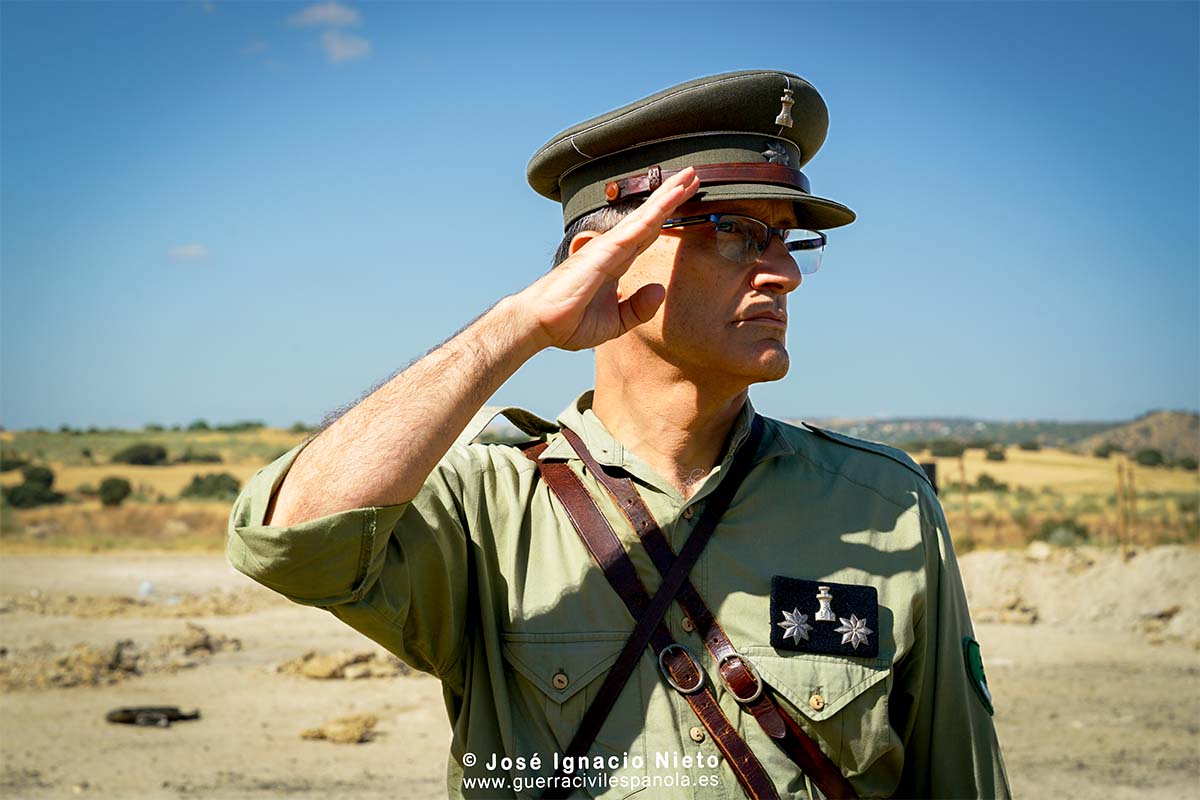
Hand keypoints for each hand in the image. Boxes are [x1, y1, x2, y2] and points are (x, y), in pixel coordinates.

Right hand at [516, 167, 700, 351]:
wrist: (541, 323)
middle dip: (671, 197)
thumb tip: (660, 290)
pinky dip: (656, 210)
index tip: (684, 201)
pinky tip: (672, 196)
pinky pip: (637, 227)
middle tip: (693, 175)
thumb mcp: (615, 323)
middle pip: (650, 218)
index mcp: (616, 264)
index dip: (666, 217)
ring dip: (668, 195)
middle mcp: (613, 250)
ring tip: (689, 175)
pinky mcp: (605, 251)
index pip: (647, 235)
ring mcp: (609, 247)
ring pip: (646, 216)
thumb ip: (638, 308)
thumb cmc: (570, 322)